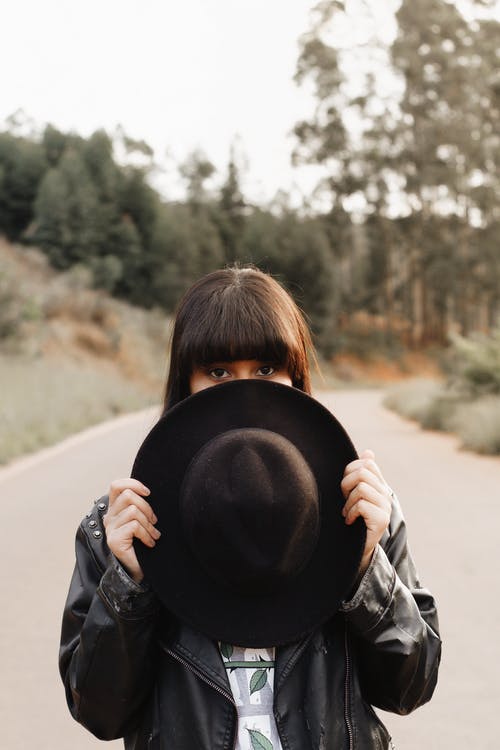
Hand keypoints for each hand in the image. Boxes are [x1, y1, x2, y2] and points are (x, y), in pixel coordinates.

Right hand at [103, 478, 159, 582]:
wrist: (138, 570)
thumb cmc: (143, 543)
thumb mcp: (142, 519)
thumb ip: (140, 505)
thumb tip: (148, 491)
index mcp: (115, 509)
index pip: (116, 486)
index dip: (133, 483)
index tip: (148, 493)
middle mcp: (109, 517)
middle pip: (128, 495)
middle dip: (147, 507)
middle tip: (154, 522)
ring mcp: (110, 528)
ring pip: (133, 510)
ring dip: (148, 524)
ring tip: (153, 534)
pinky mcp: (114, 540)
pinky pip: (134, 526)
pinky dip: (146, 534)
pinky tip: (150, 543)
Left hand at [340, 449, 392, 575]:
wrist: (356, 549)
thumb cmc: (353, 519)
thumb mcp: (353, 495)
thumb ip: (360, 474)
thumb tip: (368, 452)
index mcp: (379, 485)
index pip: (367, 464)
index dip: (350, 471)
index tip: (345, 488)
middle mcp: (385, 494)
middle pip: (362, 473)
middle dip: (346, 485)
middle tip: (344, 500)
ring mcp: (385, 507)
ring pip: (361, 488)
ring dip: (348, 502)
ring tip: (347, 512)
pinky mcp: (382, 520)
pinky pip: (362, 504)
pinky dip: (350, 512)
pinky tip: (350, 521)